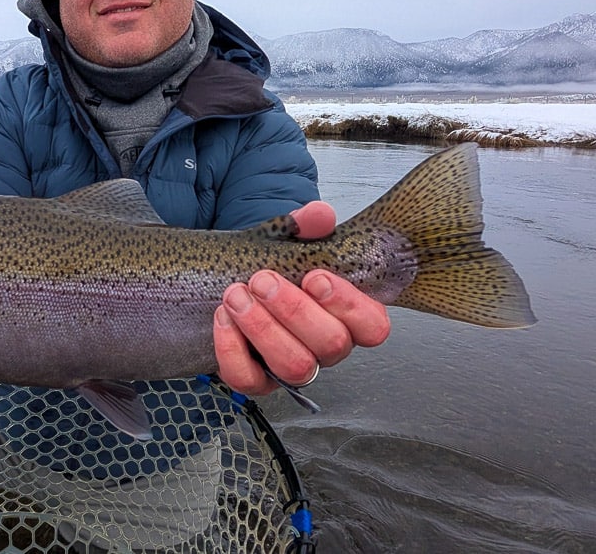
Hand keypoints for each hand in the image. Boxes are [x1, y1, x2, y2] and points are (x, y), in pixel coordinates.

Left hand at [213, 201, 390, 395]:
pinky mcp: (257, 380)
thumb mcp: (288, 240)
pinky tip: (222, 317)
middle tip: (262, 280)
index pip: (373, 327)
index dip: (349, 305)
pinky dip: (232, 349)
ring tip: (236, 295)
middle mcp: (326, 347)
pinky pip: (250, 380)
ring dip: (262, 328)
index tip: (314, 276)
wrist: (230, 277)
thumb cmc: (272, 265)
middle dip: (294, 310)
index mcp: (347, 315)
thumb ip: (307, 226)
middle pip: (331, 345)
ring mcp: (293, 367)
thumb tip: (320, 215)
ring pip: (295, 367)